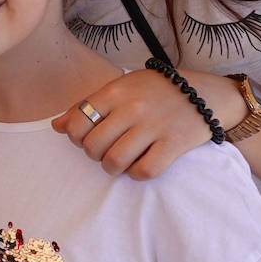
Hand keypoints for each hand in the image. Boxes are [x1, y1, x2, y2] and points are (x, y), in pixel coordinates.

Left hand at [51, 68, 217, 180]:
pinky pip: (144, 171)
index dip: (75, 137)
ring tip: (120, 160)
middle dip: (94, 154)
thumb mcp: (120, 87)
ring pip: (114, 161)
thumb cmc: (154, 90)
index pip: (77, 122)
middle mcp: (131, 108)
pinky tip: (139, 165)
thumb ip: (88, 105)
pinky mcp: (173, 144)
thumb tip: (57, 126)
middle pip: (93, 146)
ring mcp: (152, 127)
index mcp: (114, 92)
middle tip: (105, 150)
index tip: (87, 137)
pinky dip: (136, 174)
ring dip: (112, 167)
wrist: (204, 93)